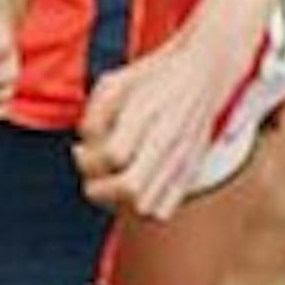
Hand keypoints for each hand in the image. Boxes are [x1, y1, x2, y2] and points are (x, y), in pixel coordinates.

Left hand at [73, 30, 239, 218]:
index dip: (88, 160)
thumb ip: (93, 116)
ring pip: (146, 207)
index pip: (113, 155)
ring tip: (111, 181)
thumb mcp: (114, 83)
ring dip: (119, 202)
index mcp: (145, 113)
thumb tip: (82, 150)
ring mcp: (182, 159)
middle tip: (93, 175)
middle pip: (130, 188)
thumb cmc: (151, 78)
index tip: (81, 150)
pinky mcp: (191, 171)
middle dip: (100, 190)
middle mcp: (167, 140)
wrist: (204, 74)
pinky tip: (133, 188)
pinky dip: (141, 209)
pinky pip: (164, 209)